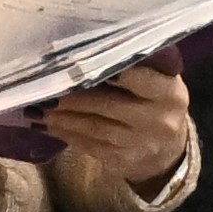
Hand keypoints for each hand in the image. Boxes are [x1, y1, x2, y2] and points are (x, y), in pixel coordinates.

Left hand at [32, 70, 198, 211]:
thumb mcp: (160, 80)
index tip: (80, 62)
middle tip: (48, 86)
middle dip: (74, 96)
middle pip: (109, 105)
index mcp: (171, 94)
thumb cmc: (156, 101)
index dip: (109, 70)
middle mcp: (158, 120)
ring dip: (63, 117)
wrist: (168, 148)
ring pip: (94, 127)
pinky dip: (67, 133)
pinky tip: (50, 125)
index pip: (139, 79)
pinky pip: (90, 145)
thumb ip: (137, 66)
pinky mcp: (123, 160)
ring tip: (41, 107)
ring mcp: (140, 144)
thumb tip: (88, 51)